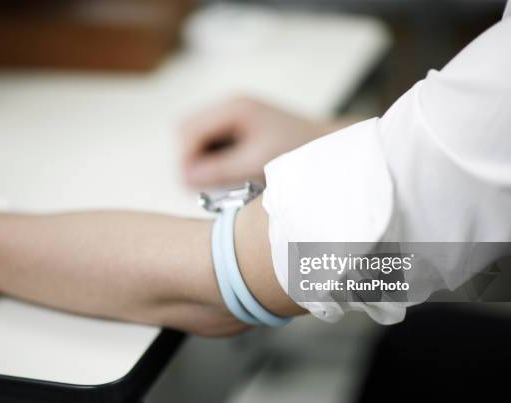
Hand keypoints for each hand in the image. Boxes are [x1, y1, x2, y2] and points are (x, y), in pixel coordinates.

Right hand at [180, 97, 353, 188]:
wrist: (326, 147)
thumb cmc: (297, 152)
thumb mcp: (256, 162)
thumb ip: (220, 170)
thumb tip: (184, 178)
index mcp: (233, 107)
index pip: (188, 130)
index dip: (185, 159)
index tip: (190, 186)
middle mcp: (228, 106)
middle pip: (186, 132)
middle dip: (189, 160)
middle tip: (199, 187)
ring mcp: (231, 116)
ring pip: (196, 139)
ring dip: (199, 162)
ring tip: (214, 185)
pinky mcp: (237, 129)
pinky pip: (210, 145)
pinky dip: (211, 162)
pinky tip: (226, 178)